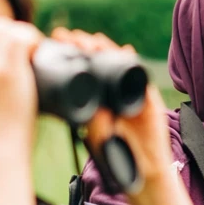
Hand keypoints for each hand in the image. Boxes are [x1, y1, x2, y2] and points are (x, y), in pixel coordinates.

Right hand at [0, 17, 44, 154]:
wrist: (0, 146)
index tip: (0, 38)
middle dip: (6, 28)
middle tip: (23, 42)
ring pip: (3, 30)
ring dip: (22, 33)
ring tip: (33, 45)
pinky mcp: (8, 73)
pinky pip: (20, 40)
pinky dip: (32, 39)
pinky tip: (38, 49)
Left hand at [52, 28, 174, 182]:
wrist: (144, 167)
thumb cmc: (118, 154)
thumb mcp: (97, 135)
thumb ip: (92, 120)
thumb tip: (84, 99)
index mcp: (97, 97)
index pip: (83, 69)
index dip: (72, 54)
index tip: (56, 42)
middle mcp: (112, 91)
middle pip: (99, 61)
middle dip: (86, 46)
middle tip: (72, 37)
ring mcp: (130, 92)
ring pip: (118, 63)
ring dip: (107, 49)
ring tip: (94, 41)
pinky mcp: (148, 97)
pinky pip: (139, 74)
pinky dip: (132, 62)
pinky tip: (125, 51)